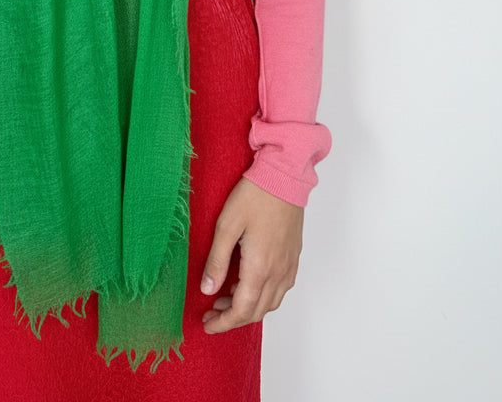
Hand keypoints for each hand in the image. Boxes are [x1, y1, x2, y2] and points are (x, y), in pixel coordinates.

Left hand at [200, 176, 302, 331]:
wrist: (284, 176)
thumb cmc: (255, 196)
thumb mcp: (226, 225)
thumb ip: (217, 261)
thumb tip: (207, 289)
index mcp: (259, 268)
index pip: (241, 310)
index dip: (223, 323)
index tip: (207, 324)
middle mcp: (278, 272)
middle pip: (256, 312)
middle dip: (232, 318)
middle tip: (212, 312)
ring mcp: (288, 265)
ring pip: (270, 303)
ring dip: (248, 308)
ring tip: (226, 298)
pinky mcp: (293, 257)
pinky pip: (281, 289)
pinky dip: (264, 297)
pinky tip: (249, 284)